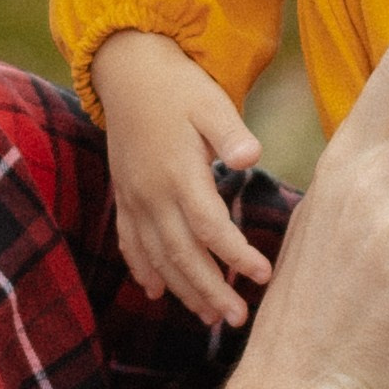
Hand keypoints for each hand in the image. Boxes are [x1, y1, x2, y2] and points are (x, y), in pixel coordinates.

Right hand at [90, 30, 277, 327]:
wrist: (127, 69)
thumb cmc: (179, 85)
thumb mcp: (210, 101)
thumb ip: (230, 133)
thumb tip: (252, 158)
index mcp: (178, 172)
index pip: (210, 227)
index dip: (236, 255)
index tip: (264, 275)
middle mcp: (151, 193)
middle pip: (182, 254)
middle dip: (210, 290)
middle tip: (238, 318)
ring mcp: (134, 198)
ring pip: (157, 256)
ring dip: (183, 289)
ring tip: (209, 318)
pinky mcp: (124, 196)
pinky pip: (130, 243)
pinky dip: (143, 270)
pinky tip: (157, 292)